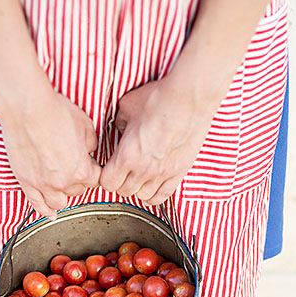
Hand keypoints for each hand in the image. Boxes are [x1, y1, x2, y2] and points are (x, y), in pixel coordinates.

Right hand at [0, 87, 100, 218]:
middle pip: (77, 191)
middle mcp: (64, 182)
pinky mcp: (27, 183)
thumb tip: (89, 152)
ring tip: (62, 189)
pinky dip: (44, 211)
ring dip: (63, 197)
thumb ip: (91, 144)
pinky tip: (49, 214)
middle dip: (78, 182)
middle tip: (72, 169)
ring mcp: (43, 185)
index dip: (93, 171)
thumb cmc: (56, 113)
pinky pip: (36, 204)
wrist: (27, 109)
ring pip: (59, 203)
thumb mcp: (85, 126)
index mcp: (82, 170)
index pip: (95, 181)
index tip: (89, 165)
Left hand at [100, 78, 215, 205]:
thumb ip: (120, 122)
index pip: (107, 183)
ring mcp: (162, 174)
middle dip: (120, 183)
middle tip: (123, 172)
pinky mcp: (178, 173)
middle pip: (124, 192)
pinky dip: (155, 195)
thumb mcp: (127, 106)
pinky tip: (153, 184)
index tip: (109, 169)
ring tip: (139, 177)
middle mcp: (143, 169)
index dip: (106, 176)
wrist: (188, 99)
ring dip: (138, 189)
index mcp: (127, 156)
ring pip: (142, 197)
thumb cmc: (159, 100)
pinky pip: (163, 196)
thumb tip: (120, 127)